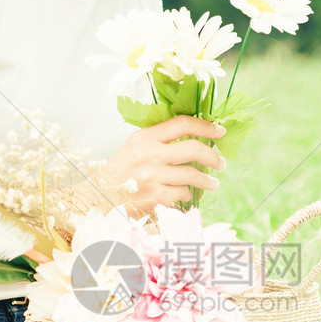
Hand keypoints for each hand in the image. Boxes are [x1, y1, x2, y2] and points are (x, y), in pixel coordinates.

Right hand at [106, 116, 226, 213]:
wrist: (100, 196)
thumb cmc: (120, 172)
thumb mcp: (135, 147)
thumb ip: (160, 140)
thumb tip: (195, 137)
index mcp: (145, 137)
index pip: (182, 124)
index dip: (206, 127)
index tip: (219, 132)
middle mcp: (149, 154)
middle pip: (193, 149)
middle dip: (212, 157)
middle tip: (220, 163)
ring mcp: (152, 176)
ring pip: (192, 175)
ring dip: (206, 181)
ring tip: (212, 183)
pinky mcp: (155, 197)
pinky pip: (182, 193)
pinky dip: (187, 194)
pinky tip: (187, 194)